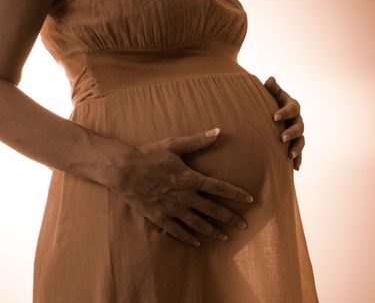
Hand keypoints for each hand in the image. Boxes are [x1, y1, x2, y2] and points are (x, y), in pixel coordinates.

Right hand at [105, 128, 254, 246]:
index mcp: (191, 179)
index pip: (220, 188)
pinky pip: (177, 231)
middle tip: (243, 226)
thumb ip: (198, 140)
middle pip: (213, 209)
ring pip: (197, 223)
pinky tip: (197, 242)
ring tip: (224, 237)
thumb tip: (218, 131)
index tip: (250, 200)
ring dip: (212, 231)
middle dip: (230, 218)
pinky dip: (188, 237)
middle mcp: (185, 196)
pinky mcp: (160, 217)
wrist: (124, 170)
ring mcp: (172, 209)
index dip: (236, 194)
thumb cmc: (149, 155)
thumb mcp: (174, 145)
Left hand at [263, 76, 304, 170]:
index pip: (292, 108)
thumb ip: (271, 88)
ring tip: (289, 155)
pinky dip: (298, 159)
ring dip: (297, 148)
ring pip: (301, 140)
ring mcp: (297, 132)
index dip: (284, 112)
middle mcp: (297, 119)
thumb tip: (270, 79)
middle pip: (299, 126)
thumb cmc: (268, 100)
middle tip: (281, 138)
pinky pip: (298, 151)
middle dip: (291, 132)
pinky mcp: (294, 143)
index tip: (274, 117)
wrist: (270, 113)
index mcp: (292, 105)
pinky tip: (295, 168)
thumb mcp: (270, 94)